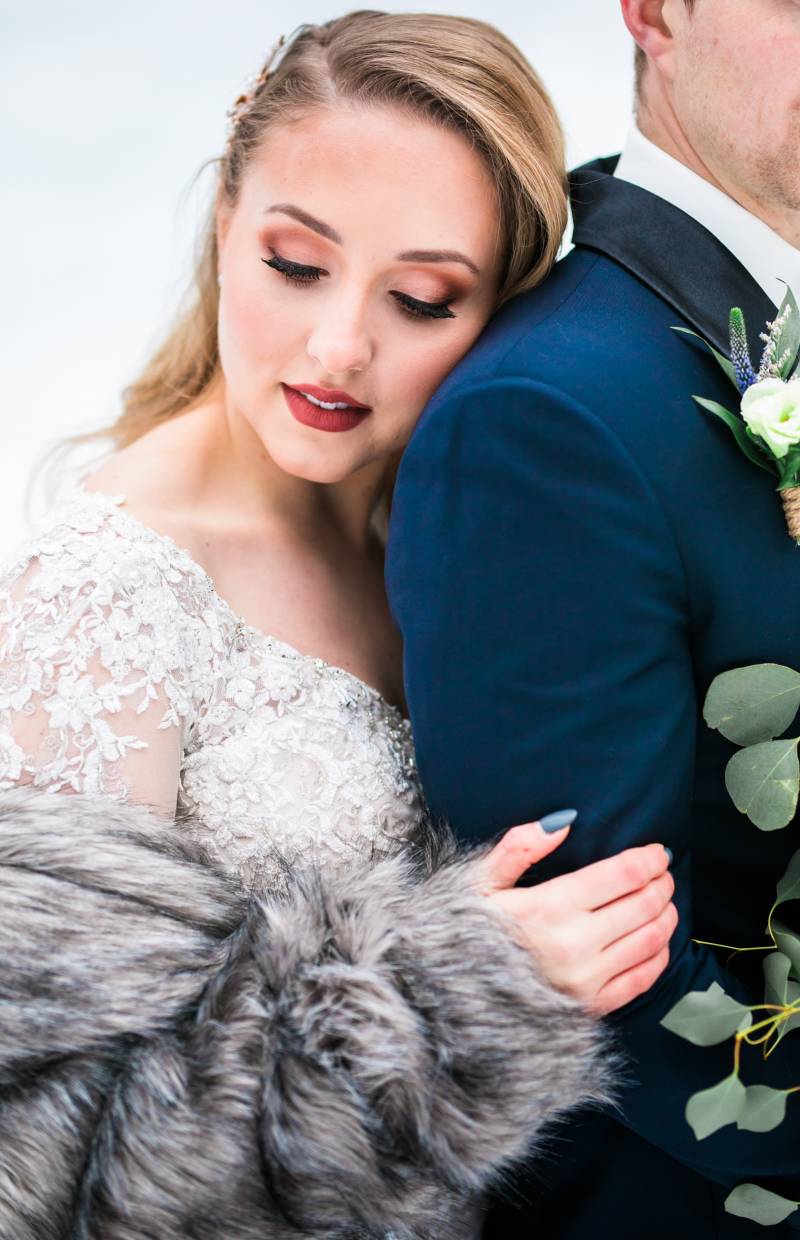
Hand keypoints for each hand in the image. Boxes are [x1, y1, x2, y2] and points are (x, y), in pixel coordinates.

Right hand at [479, 820, 675, 1015]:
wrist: (452, 991)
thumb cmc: (467, 928)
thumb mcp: (480, 880)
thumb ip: (520, 846)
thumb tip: (564, 820)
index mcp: (549, 906)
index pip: (622, 875)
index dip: (649, 859)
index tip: (657, 852)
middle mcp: (574, 944)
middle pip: (643, 904)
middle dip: (661, 882)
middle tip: (663, 872)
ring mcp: (585, 980)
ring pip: (650, 940)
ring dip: (666, 915)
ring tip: (664, 900)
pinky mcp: (590, 1007)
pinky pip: (642, 980)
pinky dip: (659, 955)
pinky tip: (656, 940)